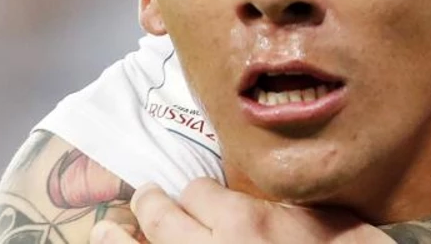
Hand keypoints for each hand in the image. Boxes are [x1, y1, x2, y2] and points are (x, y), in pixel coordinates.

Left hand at [88, 179, 392, 243]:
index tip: (197, 193)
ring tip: (103, 231)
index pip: (199, 192)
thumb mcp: (326, 221)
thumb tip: (272, 194)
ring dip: (116, 241)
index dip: (197, 191)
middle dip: (149, 203)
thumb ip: (290, 206)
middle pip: (161, 217)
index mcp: (244, 220)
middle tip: (144, 196)